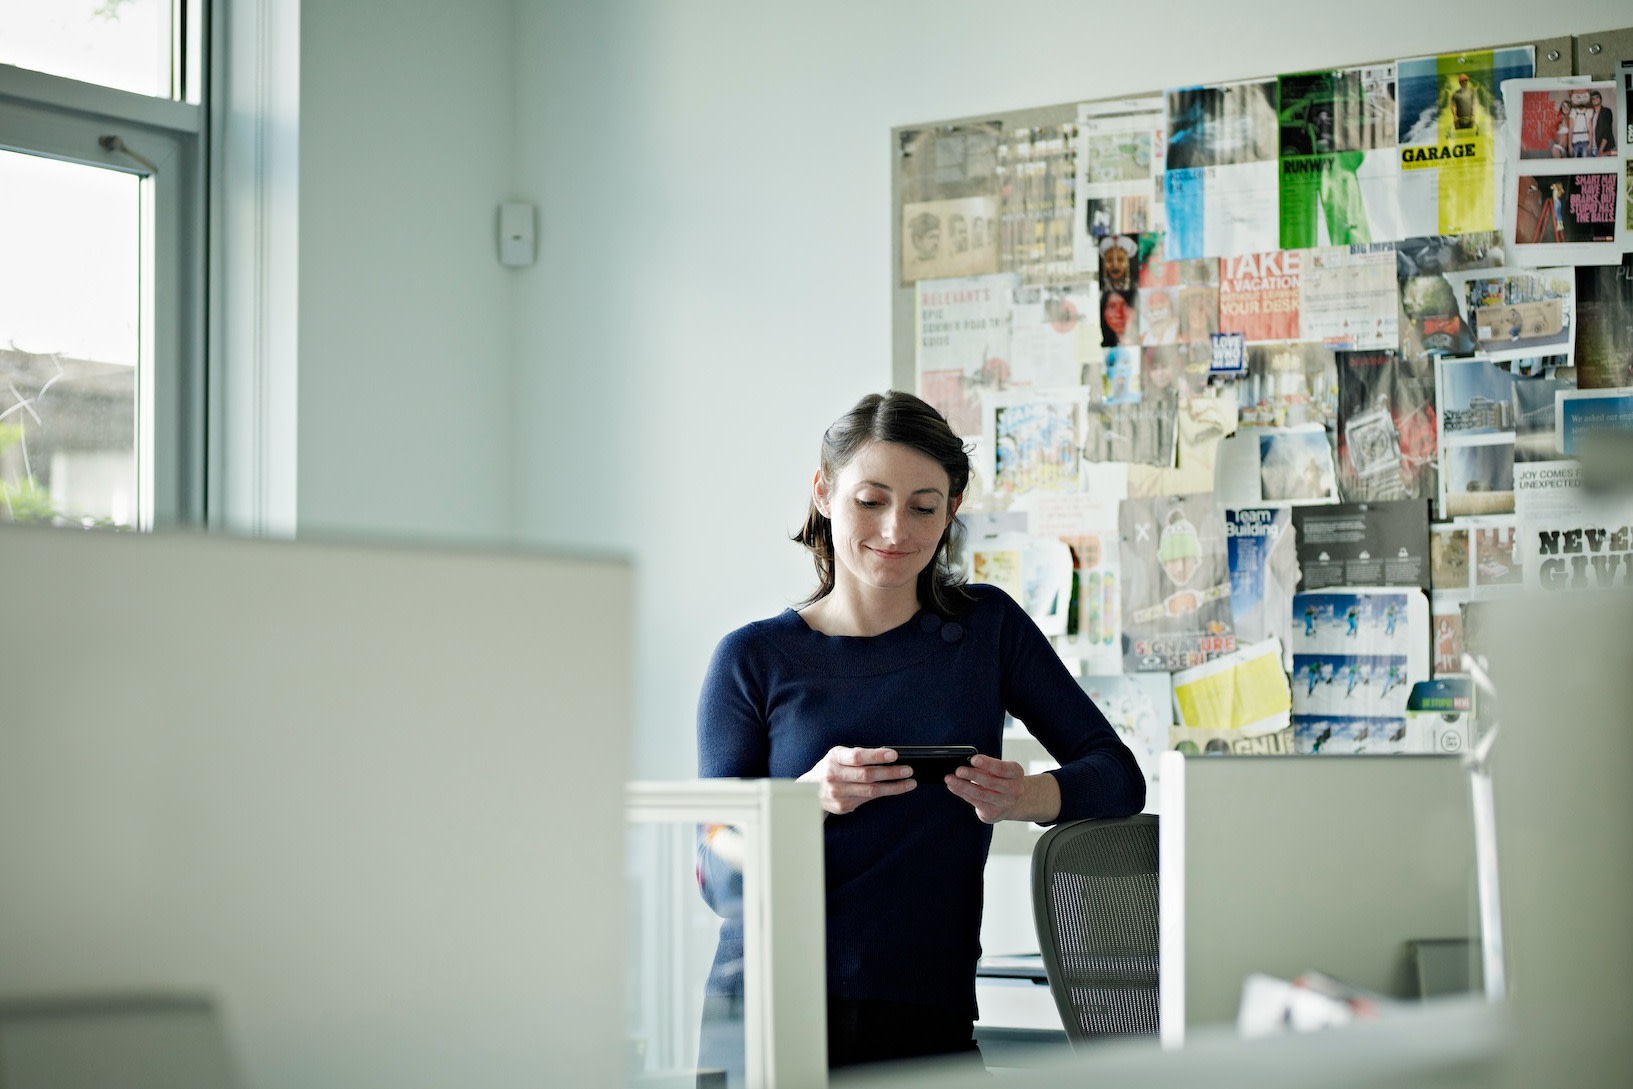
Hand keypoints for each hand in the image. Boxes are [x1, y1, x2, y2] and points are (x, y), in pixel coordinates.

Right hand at [798, 746, 914, 815]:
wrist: (809, 791)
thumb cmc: (830, 768)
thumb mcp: (838, 756)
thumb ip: (858, 756)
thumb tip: (887, 756)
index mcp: (835, 758)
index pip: (857, 756)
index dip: (876, 756)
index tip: (894, 755)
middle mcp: (834, 776)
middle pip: (867, 775)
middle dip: (891, 773)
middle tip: (908, 770)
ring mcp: (838, 793)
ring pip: (871, 791)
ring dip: (893, 787)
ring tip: (909, 782)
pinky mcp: (842, 806)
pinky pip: (867, 800)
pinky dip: (882, 794)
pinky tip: (893, 790)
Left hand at [948, 755, 1060, 824]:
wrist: (1011, 801)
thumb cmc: (1001, 779)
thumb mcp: (999, 769)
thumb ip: (986, 766)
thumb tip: (965, 763)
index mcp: (1016, 773)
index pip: (1002, 768)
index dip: (987, 764)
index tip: (973, 759)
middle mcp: (1014, 789)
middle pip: (990, 782)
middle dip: (972, 775)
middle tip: (958, 770)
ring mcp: (1005, 803)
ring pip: (980, 794)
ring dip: (962, 786)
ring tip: (950, 779)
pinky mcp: (994, 813)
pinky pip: (975, 802)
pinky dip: (962, 793)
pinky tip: (954, 787)